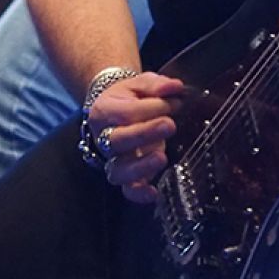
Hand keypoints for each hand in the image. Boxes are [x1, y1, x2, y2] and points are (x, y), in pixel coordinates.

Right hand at [89, 73, 183, 203]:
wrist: (116, 108)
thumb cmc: (130, 97)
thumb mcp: (140, 84)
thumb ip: (156, 84)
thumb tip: (174, 87)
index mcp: (104, 111)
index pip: (126, 112)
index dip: (152, 108)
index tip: (174, 101)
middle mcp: (104, 137)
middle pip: (118, 141)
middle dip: (145, 134)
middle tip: (169, 124)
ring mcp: (114, 159)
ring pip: (118, 170)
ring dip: (141, 166)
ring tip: (162, 156)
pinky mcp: (126, 175)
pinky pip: (127, 190)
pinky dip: (139, 194)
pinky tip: (155, 192)